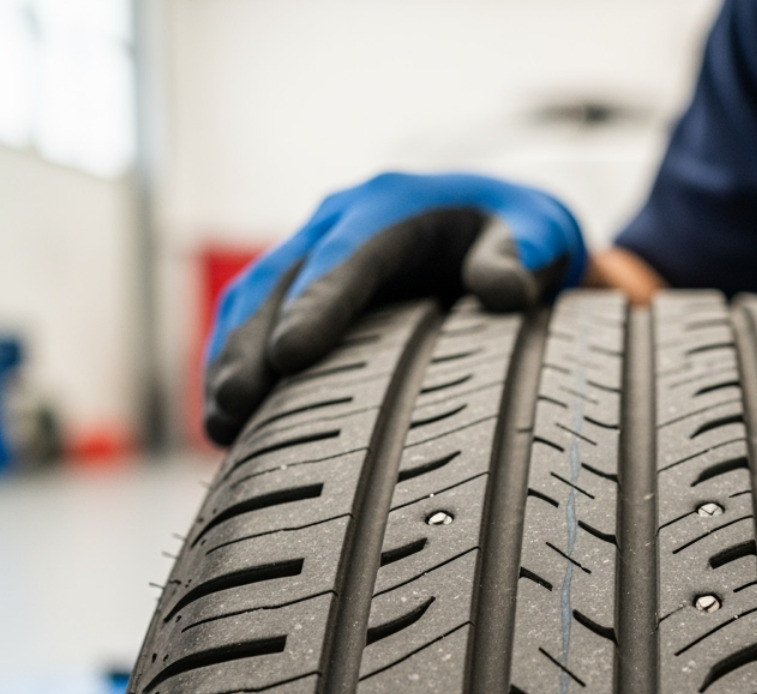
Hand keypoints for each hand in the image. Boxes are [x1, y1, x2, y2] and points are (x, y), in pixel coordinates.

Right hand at [202, 172, 583, 443]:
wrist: (500, 223)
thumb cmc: (521, 235)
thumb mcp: (539, 234)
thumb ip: (524, 255)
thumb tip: (504, 290)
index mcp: (388, 207)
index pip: (344, 257)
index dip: (315, 305)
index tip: (291, 354)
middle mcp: (336, 223)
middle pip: (280, 283)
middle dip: (250, 342)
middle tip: (232, 404)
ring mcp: (311, 253)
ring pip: (253, 303)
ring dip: (229, 360)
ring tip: (217, 425)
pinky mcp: (300, 288)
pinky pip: (254, 323)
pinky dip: (234, 366)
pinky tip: (224, 425)